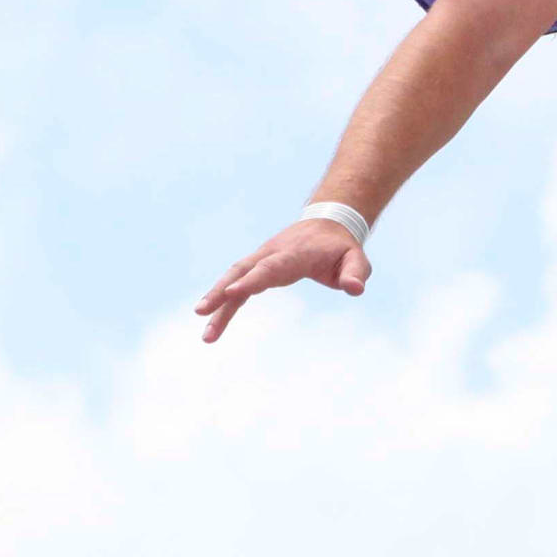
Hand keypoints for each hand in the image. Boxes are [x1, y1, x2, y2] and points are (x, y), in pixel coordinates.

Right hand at [193, 217, 371, 343]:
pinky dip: (223, 300)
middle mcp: (272, 253)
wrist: (328, 224)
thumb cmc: (342, 247)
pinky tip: (211, 320)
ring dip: (216, 300)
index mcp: (295, 253)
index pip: (270, 267)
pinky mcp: (257, 266)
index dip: (251, 280)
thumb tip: (354, 289)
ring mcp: (262, 258)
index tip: (231, 292)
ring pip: (234, 276)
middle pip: (242, 271)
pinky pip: (237, 283)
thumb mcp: (356, 259)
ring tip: (205, 333)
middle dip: (221, 292)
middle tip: (201, 313)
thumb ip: (355, 273)